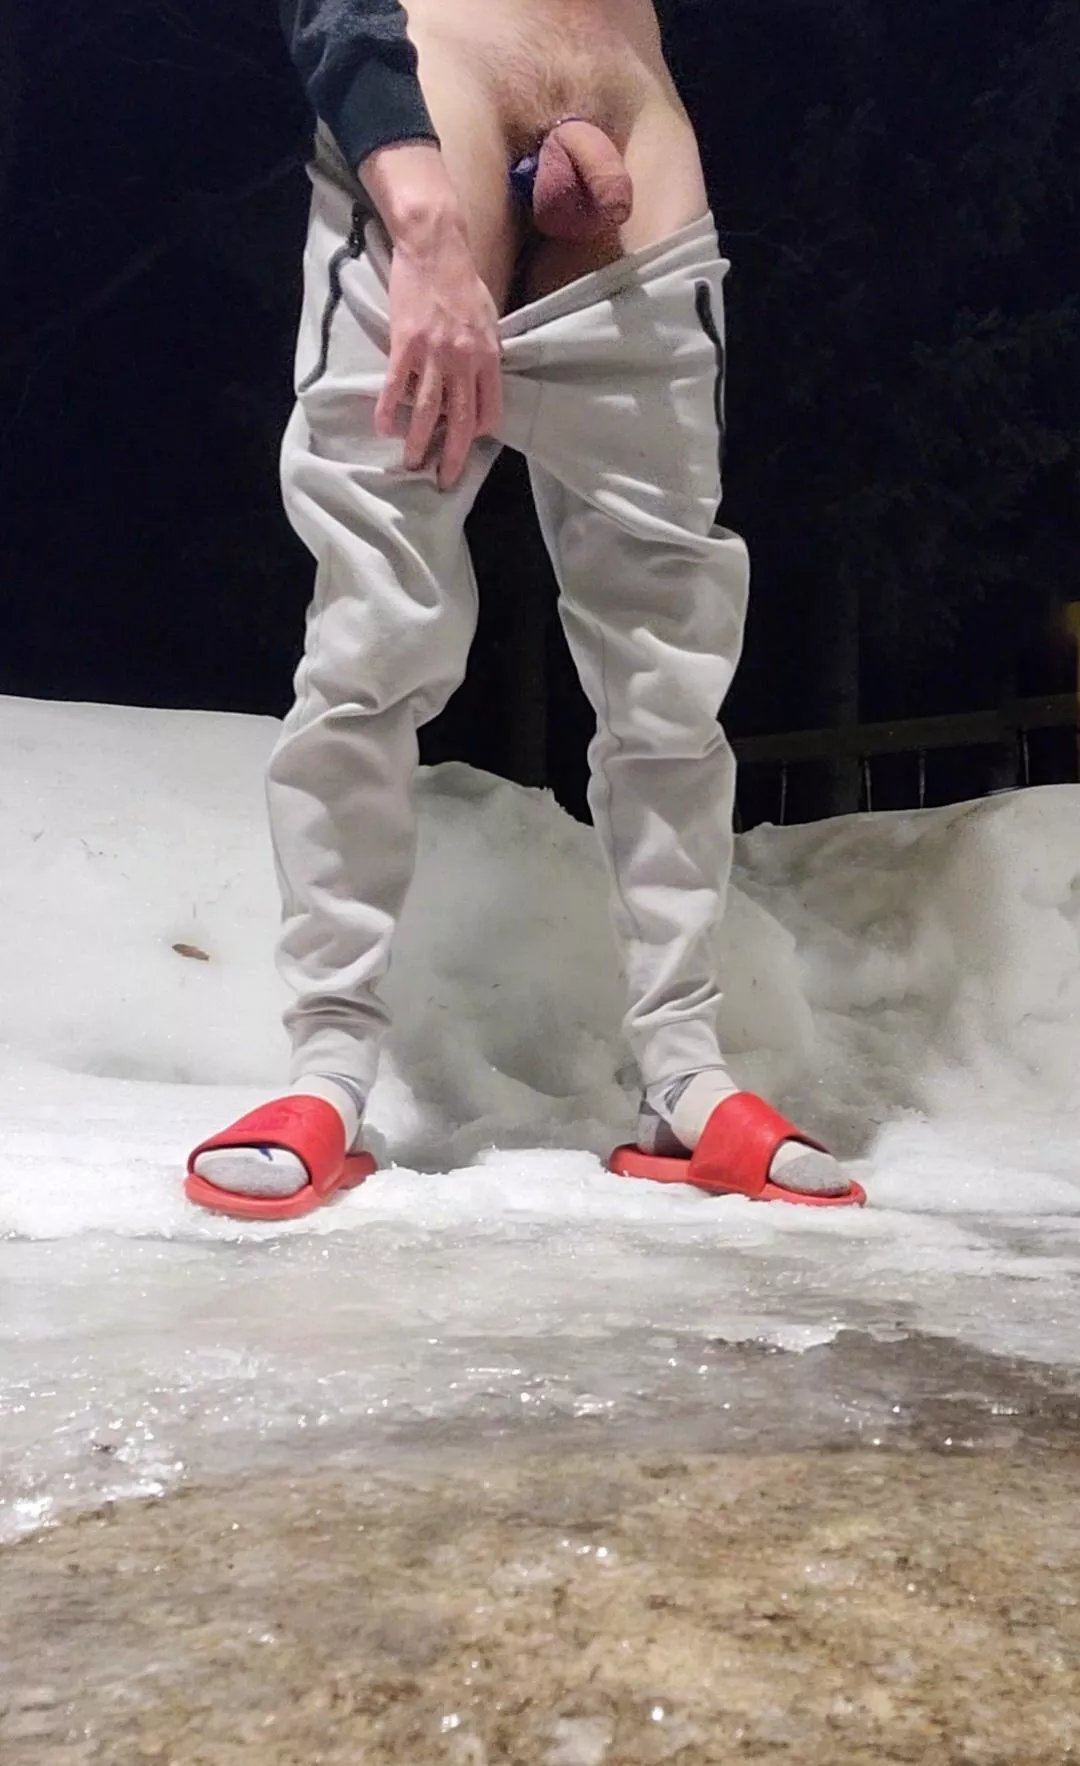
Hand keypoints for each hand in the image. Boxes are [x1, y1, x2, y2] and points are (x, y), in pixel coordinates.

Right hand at [373, 205, 502, 490]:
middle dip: (452, 456)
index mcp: (488, 356)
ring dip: (419, 443)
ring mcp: (433, 354)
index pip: (489, 410)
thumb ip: (487, 351)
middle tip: (444, 480)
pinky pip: (395, 386)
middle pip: (460, 421)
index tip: (467, 442)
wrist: (435, 246)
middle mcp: (464, 360)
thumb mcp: (489, 317)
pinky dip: (388, 411)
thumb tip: (483, 378)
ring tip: (411, 465)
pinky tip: (382, 429)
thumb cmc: (462, 279)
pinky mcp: (405, 344)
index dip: (478, 432)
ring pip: (428, 411)